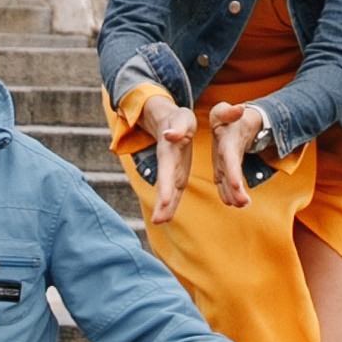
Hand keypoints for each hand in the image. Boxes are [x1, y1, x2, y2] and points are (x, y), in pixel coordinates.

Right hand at [134, 86, 195, 223]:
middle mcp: (167, 164)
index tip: (165, 201)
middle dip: (161, 203)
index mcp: (169, 151)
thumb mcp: (182, 118)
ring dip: (164, 208)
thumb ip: (178, 127)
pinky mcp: (176, 175)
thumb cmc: (179, 118)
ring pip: (167, 192)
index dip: (165, 186)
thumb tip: (171, 135)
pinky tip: (167, 218)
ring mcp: (171, 171)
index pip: (167, 170)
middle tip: (158, 221)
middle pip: (163, 185)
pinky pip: (173, 193)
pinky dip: (170, 205)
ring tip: (160, 223)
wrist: (170, 121)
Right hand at [209, 101, 273, 207]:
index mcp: (222, 142)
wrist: (222, 126)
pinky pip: (224, 186)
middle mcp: (218, 157)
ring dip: (233, 196)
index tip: (237, 184)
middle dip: (233, 190)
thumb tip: (240, 109)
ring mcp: (219, 166)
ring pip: (225, 184)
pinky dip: (230, 195)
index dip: (232, 171)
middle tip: (243, 202)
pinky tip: (238, 203)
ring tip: (244, 204)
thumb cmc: (226, 117)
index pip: (227, 158)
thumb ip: (230, 111)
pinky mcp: (221, 172)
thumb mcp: (224, 111)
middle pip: (226, 176)